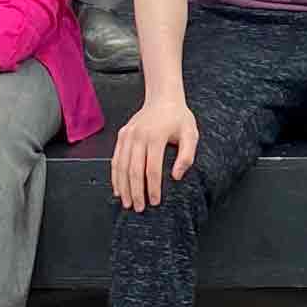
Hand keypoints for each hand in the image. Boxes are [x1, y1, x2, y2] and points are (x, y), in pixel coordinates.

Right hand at [111, 97, 199, 211]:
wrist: (163, 98)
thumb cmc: (178, 117)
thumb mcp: (191, 134)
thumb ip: (187, 156)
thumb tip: (176, 176)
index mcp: (156, 136)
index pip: (152, 168)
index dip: (153, 188)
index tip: (155, 202)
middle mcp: (139, 135)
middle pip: (134, 170)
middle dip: (136, 192)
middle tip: (139, 208)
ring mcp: (128, 135)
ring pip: (122, 166)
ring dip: (123, 186)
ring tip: (126, 203)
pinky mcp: (122, 135)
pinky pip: (116, 158)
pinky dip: (115, 175)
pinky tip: (118, 188)